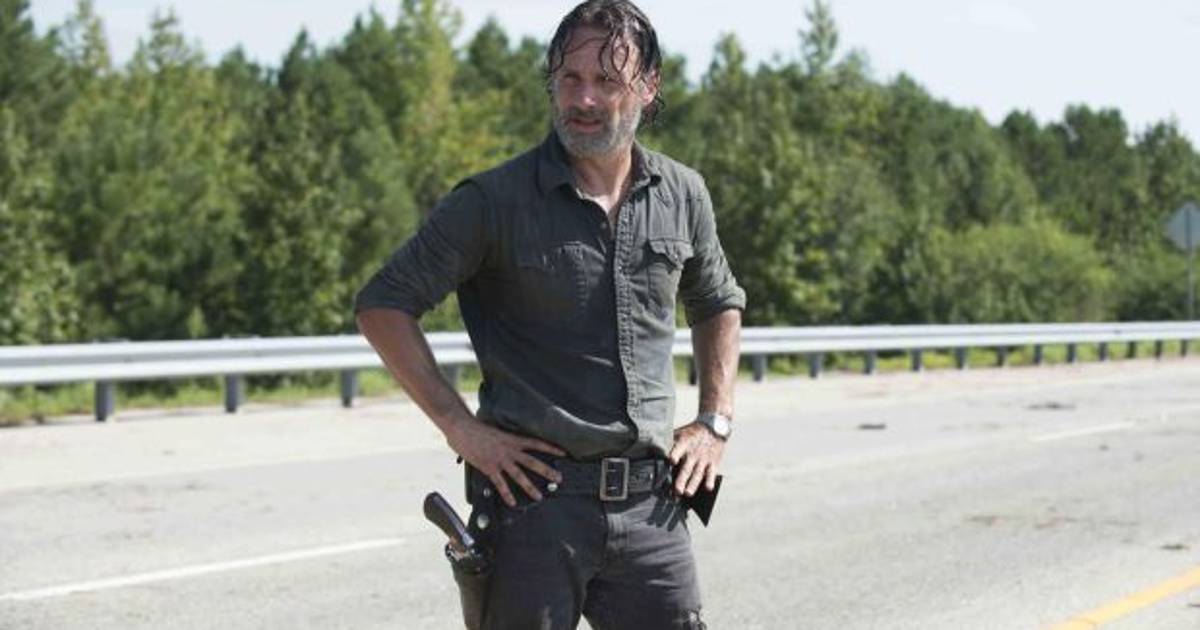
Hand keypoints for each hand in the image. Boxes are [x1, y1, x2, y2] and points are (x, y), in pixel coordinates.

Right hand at [446, 419, 564, 506]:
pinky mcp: (489, 467)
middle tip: (559, 478)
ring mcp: (499, 459)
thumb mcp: (496, 431)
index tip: (563, 452)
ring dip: (530, 486)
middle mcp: (509, 450)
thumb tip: (509, 444)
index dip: (550, 448)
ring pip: (519, 475)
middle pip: (532, 462)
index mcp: (512, 439)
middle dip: (547, 471)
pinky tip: (512, 502)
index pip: (535, 443)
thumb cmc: (477, 428)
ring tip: (539, 496)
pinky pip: (500, 483)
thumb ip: (504, 439)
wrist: (462, 427)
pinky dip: (507, 494)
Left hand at [668, 421, 725, 496]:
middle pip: (686, 468)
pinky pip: (711, 474)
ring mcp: (703, 459)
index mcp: (683, 444)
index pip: (678, 450)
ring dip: (693, 485)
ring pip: (698, 474)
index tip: (671, 461)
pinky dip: (710, 481)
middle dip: (681, 480)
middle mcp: (693, 453)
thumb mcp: (680, 433)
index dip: (674, 455)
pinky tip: (708, 488)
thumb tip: (654, 450)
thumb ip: (669, 443)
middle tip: (677, 490)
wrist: (713, 427)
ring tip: (688, 493)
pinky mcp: (713, 463)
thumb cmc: (693, 433)